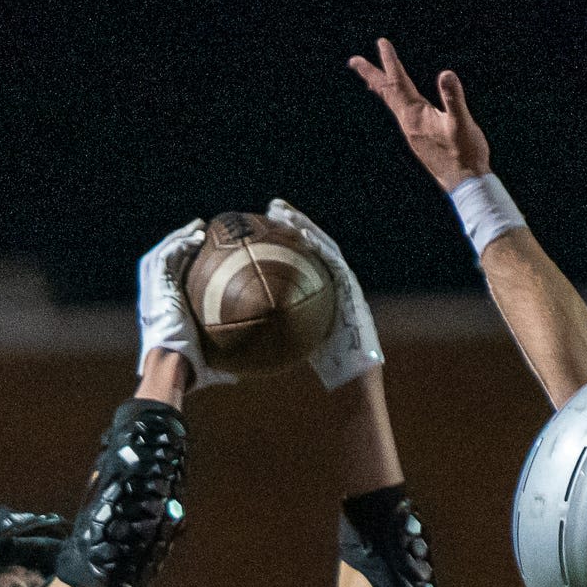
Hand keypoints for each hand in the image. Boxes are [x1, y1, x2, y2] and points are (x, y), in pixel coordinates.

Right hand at [136, 219, 226, 385]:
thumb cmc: (188, 371)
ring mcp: (153, 292)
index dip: (178, 265)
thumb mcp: (207, 369)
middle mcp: (154, 299)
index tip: (199, 255)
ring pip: (161, 253)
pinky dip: (180, 244)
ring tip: (198, 227)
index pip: (166, 282)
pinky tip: (197, 238)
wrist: (172, 367)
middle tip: (199, 232)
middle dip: (177, 242)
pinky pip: (166, 257)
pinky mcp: (157, 287)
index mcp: (162, 313)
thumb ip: (221, 368)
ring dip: (178, 237)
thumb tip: (239, 375)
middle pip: (161, 261)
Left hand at [263, 198, 382, 389]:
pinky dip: (318, 245)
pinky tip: (301, 235)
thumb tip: (232, 337)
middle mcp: (333, 283)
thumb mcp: (290, 347)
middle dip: (294, 223)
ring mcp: (345, 284)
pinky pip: (333, 261)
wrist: (353, 379)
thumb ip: (270, 334)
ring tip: (283, 211)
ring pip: (324, 245)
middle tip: (272, 207)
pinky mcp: (352, 288)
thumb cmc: (324, 370)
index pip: (302, 259)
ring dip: (304, 225)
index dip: (286, 239)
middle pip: (313, 244)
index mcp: (321, 292)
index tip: (264, 226)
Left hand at [348, 36, 489, 191]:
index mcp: (415, 116)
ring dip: (380, 88)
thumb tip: (446, 74)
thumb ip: (454, 98)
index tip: (382, 42)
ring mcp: (412, 132)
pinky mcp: (418, 139)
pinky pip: (401, 113)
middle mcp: (408, 123)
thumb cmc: (466, 153)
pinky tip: (399, 104)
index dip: (391, 61)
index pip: (399, 82)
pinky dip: (394, 101)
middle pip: (386, 93)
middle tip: (353, 61)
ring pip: (392, 104)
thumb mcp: (462, 123)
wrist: (465, 183)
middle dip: (371, 74)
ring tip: (370, 79)